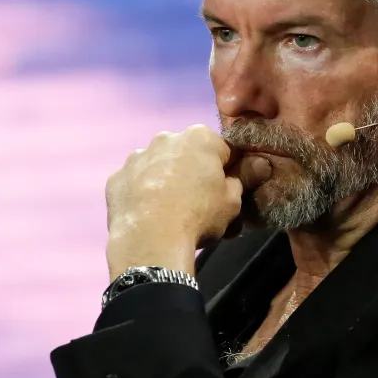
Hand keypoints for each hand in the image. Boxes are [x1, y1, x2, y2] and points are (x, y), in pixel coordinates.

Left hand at [105, 125, 270, 278]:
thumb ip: (245, 178)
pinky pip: (135, 183)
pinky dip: (142, 195)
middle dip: (194, 174)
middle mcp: (166, 138)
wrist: (150, 239)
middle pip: (187, 155)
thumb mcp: (232, 200)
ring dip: (167, 182)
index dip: (228, 172)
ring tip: (172, 214)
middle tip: (200, 205)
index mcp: (200, 137)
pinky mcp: (116, 178)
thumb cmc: (199, 215)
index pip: (223, 151)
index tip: (227, 192)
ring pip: (159, 167)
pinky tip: (150, 216)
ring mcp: (137, 157)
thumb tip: (261, 164)